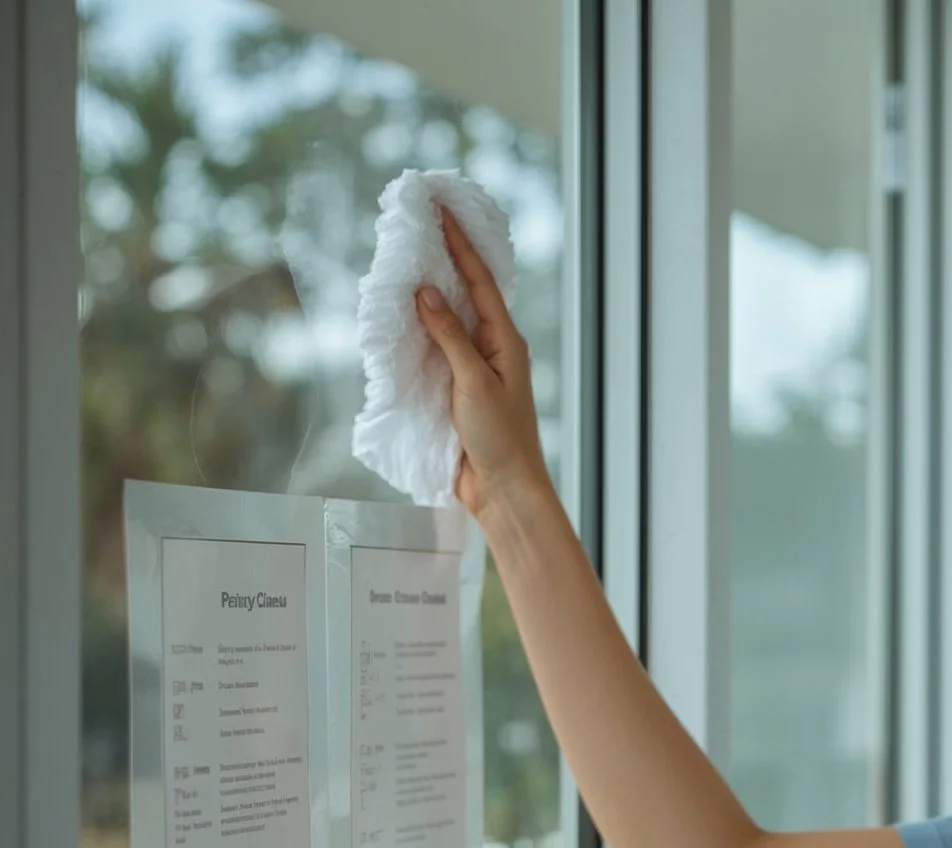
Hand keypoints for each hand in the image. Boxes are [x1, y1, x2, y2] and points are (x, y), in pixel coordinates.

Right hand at [412, 205, 550, 519]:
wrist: (502, 489)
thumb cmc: (499, 438)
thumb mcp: (473, 383)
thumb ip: (450, 337)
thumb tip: (426, 292)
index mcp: (505, 340)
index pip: (479, 282)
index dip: (459, 244)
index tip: (442, 211)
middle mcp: (492, 347)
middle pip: (465, 293)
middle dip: (445, 258)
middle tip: (422, 222)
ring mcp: (474, 366)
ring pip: (449, 318)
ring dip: (429, 289)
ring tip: (408, 256)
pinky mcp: (457, 386)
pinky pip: (436, 346)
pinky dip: (420, 326)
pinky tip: (403, 312)